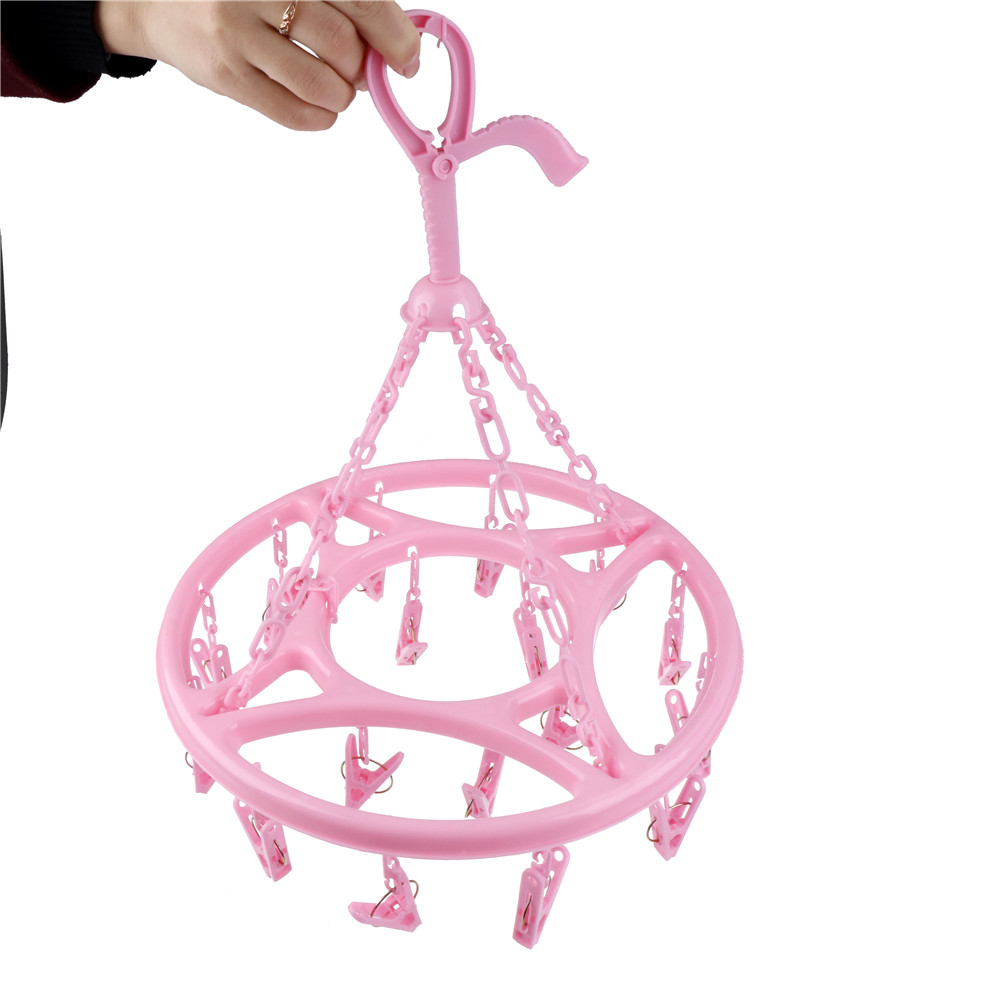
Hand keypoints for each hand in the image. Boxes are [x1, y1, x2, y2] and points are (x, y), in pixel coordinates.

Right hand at [95, 1, 420, 129]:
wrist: (156, 0)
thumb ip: (338, 1)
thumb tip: (396, 39)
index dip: (394, 34)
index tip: (407, 59)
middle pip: (343, 44)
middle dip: (365, 69)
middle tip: (362, 73)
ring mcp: (236, 32)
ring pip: (322, 83)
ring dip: (343, 96)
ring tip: (337, 88)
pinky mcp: (226, 75)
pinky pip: (293, 112)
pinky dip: (320, 116)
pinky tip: (319, 106)